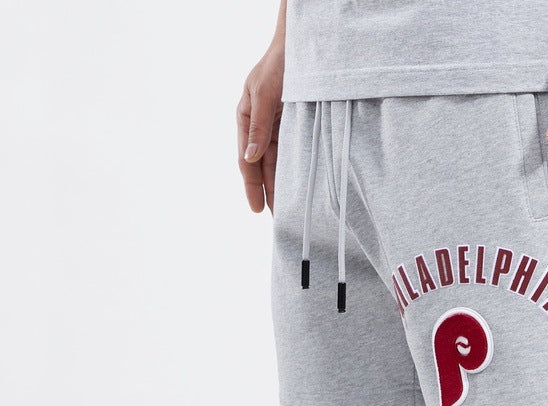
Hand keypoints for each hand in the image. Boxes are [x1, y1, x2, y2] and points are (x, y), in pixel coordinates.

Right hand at [237, 43, 284, 212]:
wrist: (302, 44)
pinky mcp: (294, 124)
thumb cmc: (278, 63)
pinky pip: (292, 151)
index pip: (247, 160)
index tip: (257, 209)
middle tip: (278, 219)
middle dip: (268, 192)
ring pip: (278, 162)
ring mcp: (276, 125)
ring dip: (282, 184)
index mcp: (245, 117)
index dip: (252, 186)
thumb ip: (257, 125)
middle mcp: (259, 125)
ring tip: (290, 209)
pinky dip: (294, 169)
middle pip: (262, 166)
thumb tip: (250, 157)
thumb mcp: (264, 93)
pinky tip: (300, 187)